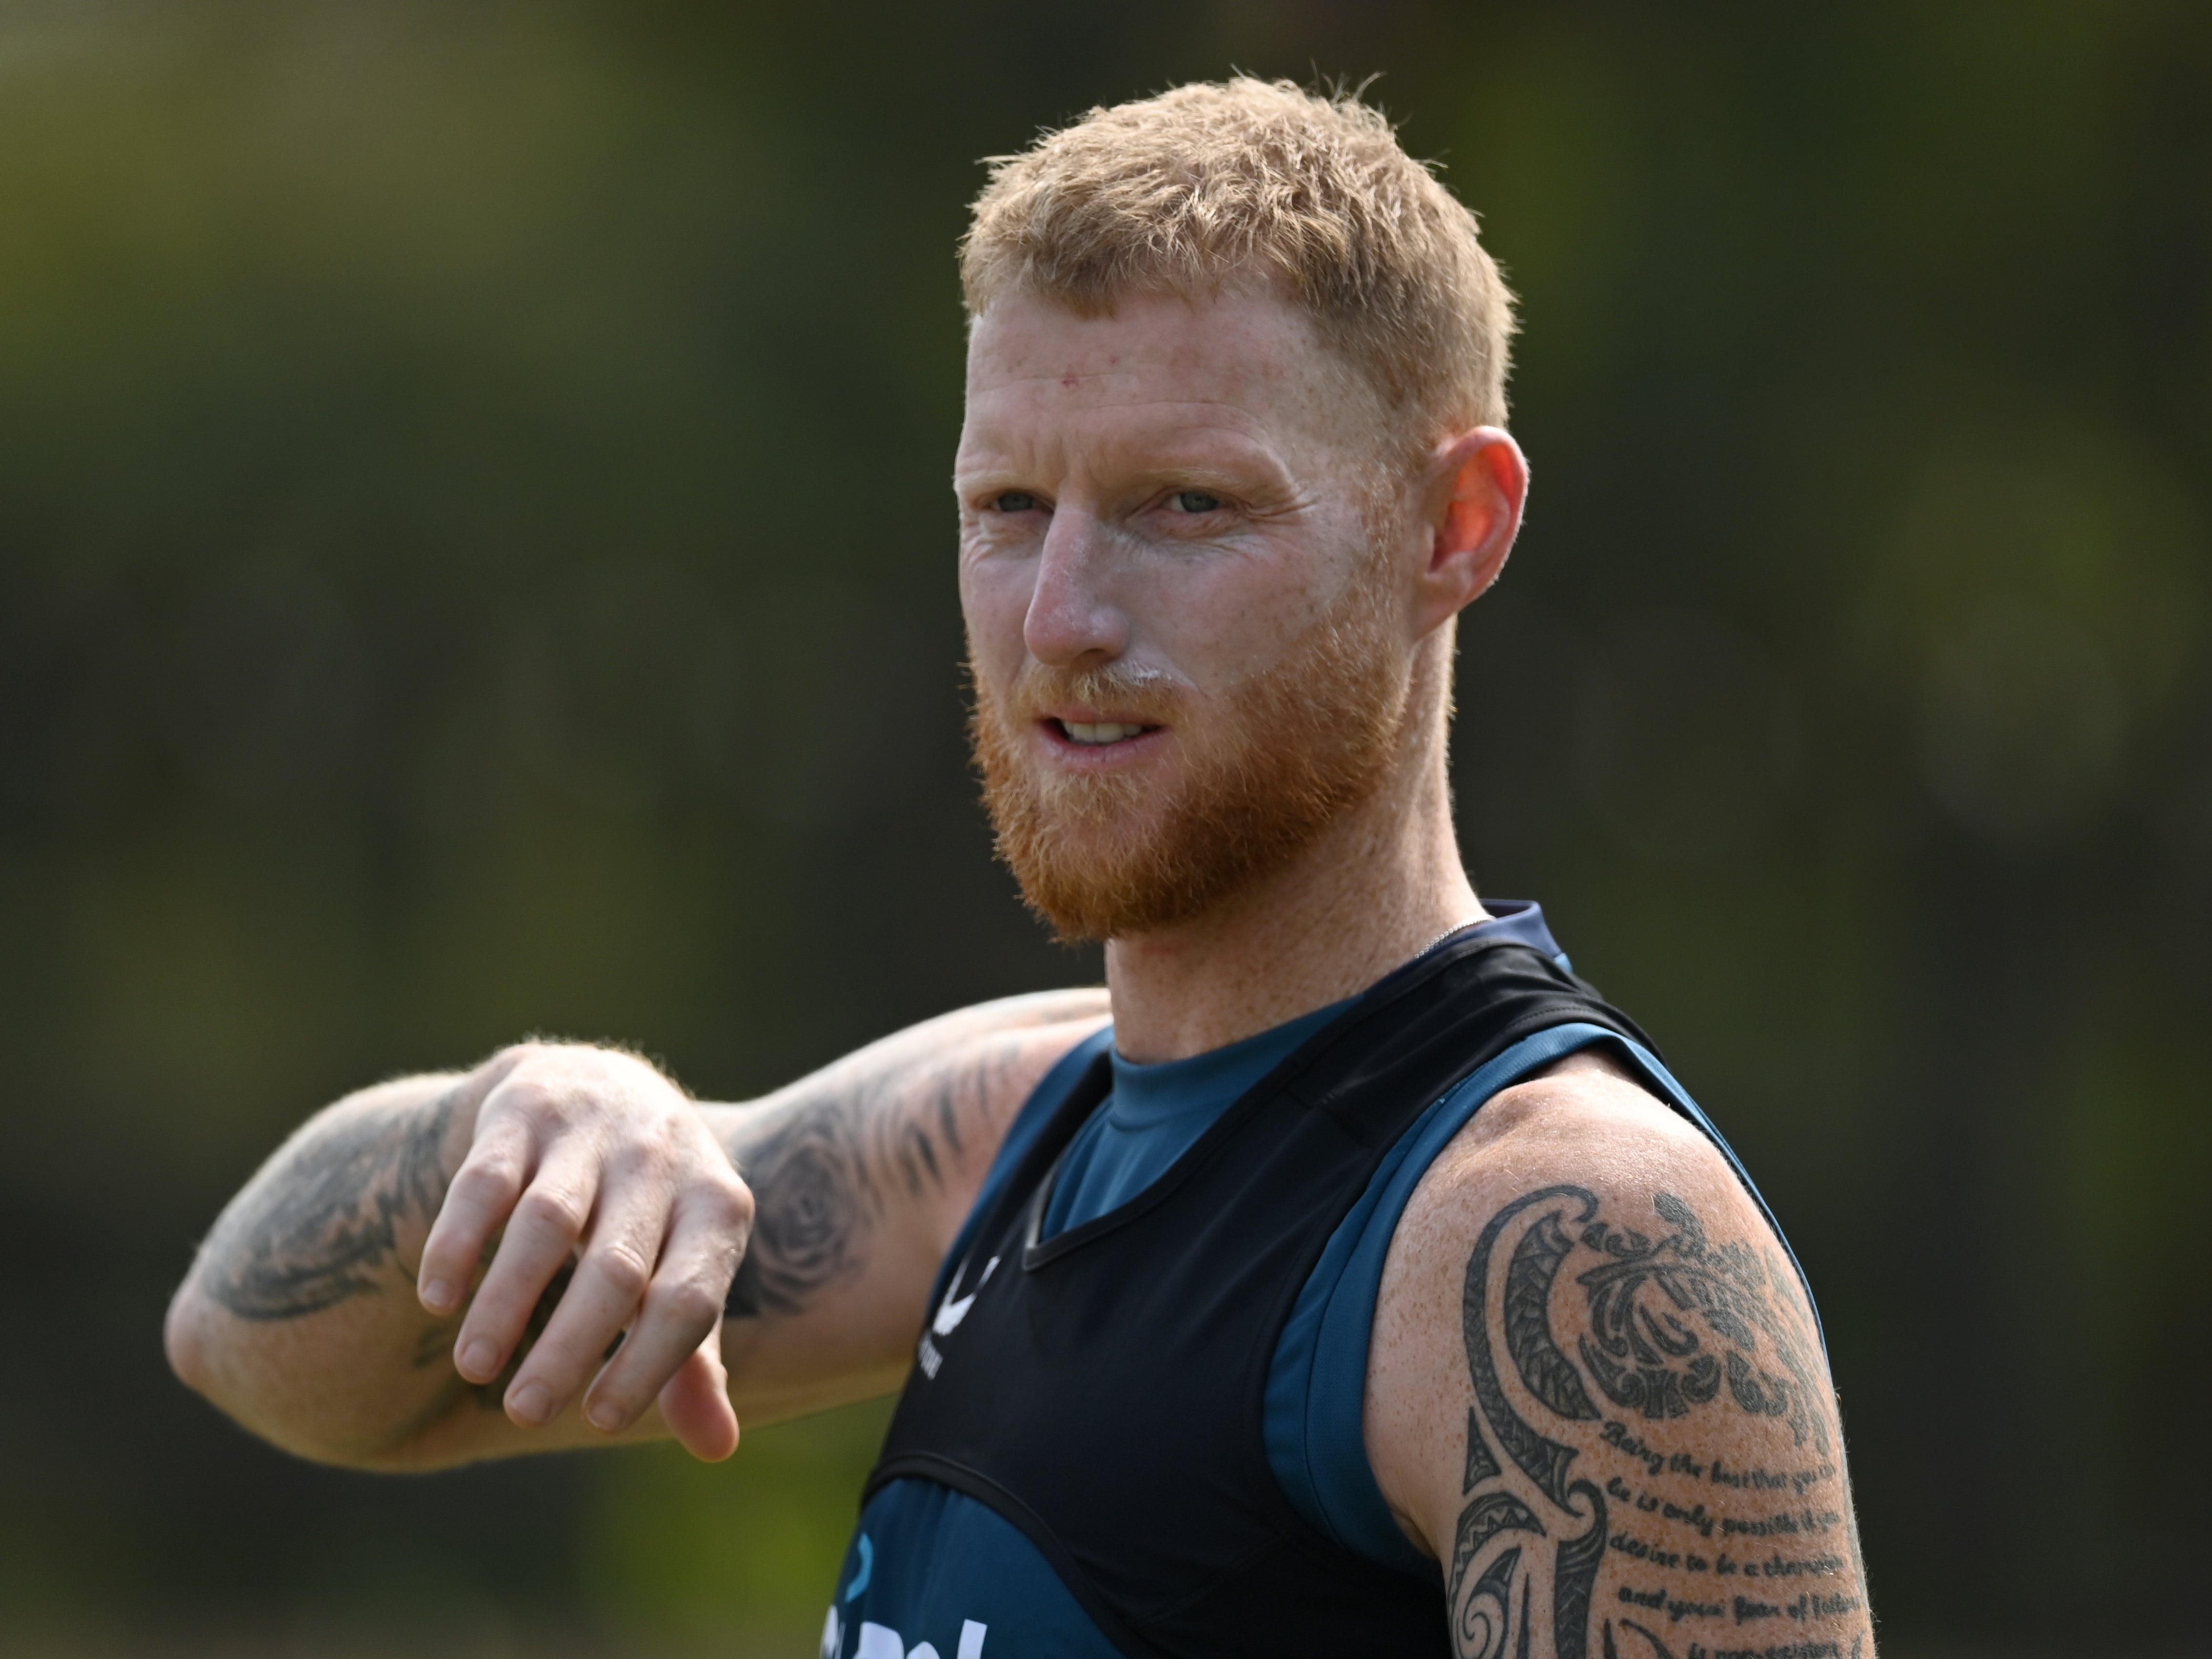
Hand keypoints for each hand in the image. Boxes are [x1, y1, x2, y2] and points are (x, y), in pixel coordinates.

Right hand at [414, 1043, 752, 1460]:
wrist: (599, 1086)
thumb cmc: (649, 1211)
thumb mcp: (684, 1268)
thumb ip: (694, 1356)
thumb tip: (717, 1449)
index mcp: (718, 1206)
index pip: (690, 1298)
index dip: (649, 1364)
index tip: (598, 1419)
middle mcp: (662, 1158)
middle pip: (618, 1268)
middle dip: (569, 1347)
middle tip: (525, 1412)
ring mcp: (594, 1125)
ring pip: (548, 1223)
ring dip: (507, 1301)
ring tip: (476, 1367)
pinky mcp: (526, 1103)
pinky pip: (487, 1179)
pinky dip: (459, 1241)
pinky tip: (438, 1298)